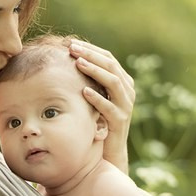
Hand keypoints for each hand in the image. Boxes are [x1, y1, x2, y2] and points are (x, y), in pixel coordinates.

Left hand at [68, 38, 134, 172]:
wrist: (108, 151)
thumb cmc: (97, 121)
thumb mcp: (95, 97)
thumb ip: (89, 81)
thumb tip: (68, 60)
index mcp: (122, 82)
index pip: (108, 58)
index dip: (90, 49)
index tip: (71, 43)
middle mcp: (127, 91)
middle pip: (111, 65)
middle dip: (91, 55)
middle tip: (72, 48)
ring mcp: (125, 106)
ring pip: (114, 82)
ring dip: (95, 71)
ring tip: (79, 63)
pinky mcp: (120, 122)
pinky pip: (109, 107)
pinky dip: (97, 98)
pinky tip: (84, 91)